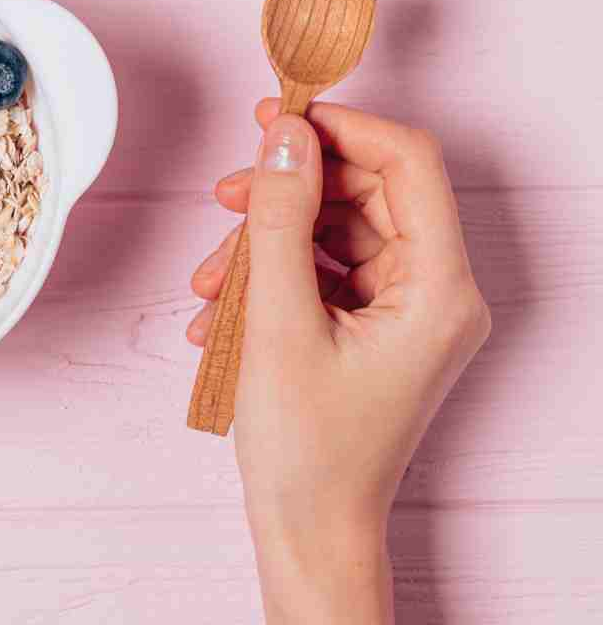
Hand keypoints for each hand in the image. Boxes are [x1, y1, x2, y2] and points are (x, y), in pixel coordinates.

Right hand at [187, 99, 490, 623]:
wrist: (308, 528)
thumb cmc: (307, 448)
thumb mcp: (278, 321)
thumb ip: (279, 218)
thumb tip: (282, 137)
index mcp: (439, 288)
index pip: (408, 163)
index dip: (342, 129)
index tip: (277, 120)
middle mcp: (436, 293)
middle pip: (367, 195)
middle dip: (289, 192)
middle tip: (226, 193)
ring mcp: (407, 312)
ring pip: (336, 234)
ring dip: (267, 244)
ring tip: (209, 282)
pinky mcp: (375, 328)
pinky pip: (325, 273)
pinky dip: (273, 279)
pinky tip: (220, 311)